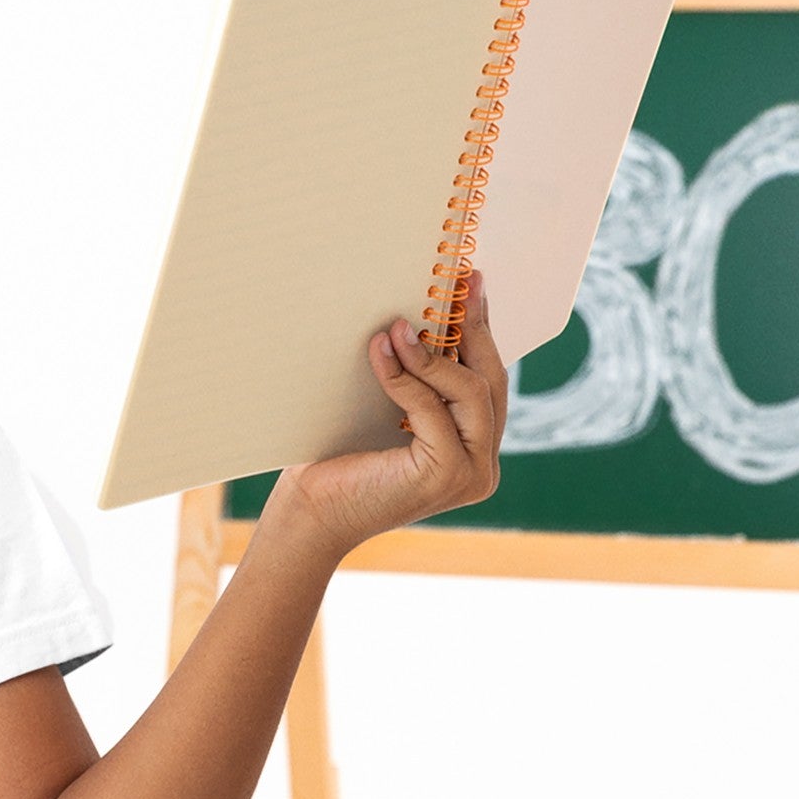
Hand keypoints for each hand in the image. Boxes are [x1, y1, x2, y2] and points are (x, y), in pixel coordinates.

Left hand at [262, 269, 507, 561]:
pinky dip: (406, 377)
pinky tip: (383, 350)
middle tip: (456, 282)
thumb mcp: (384, 412)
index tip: (471, 285)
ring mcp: (472, 475)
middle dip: (472, 329)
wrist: (308, 516)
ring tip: (399, 324)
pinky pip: (433, 409)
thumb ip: (416, 380)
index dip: (482, 332)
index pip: (487, 382)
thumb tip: (419, 315)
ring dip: (433, 353)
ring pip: (470, 393)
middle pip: (490, 382)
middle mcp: (482, 468)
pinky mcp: (449, 475)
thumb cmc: (336, 464)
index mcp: (473, 452)